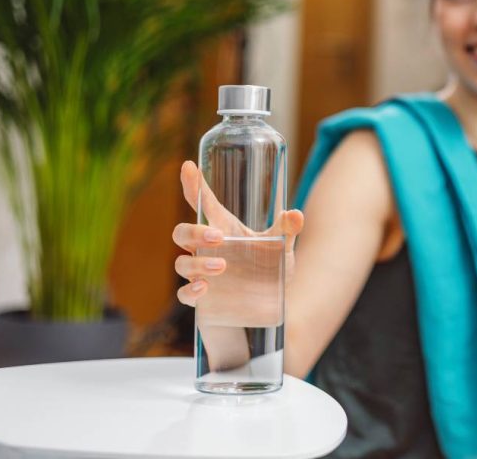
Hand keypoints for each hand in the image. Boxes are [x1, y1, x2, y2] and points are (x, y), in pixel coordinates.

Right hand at [172, 160, 303, 307]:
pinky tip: (204, 289)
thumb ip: (287, 231)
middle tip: (218, 237)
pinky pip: (183, 294)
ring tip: (222, 266)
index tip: (188, 165)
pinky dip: (190, 291)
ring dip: (197, 263)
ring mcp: (202, 274)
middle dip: (194, 232)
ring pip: (181, 263)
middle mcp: (207, 251)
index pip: (202, 203)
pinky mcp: (202, 299)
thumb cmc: (268, 271)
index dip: (193, 185)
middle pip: (182, 233)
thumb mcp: (282, 249)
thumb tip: (295, 214)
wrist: (267, 309)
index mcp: (224, 229)